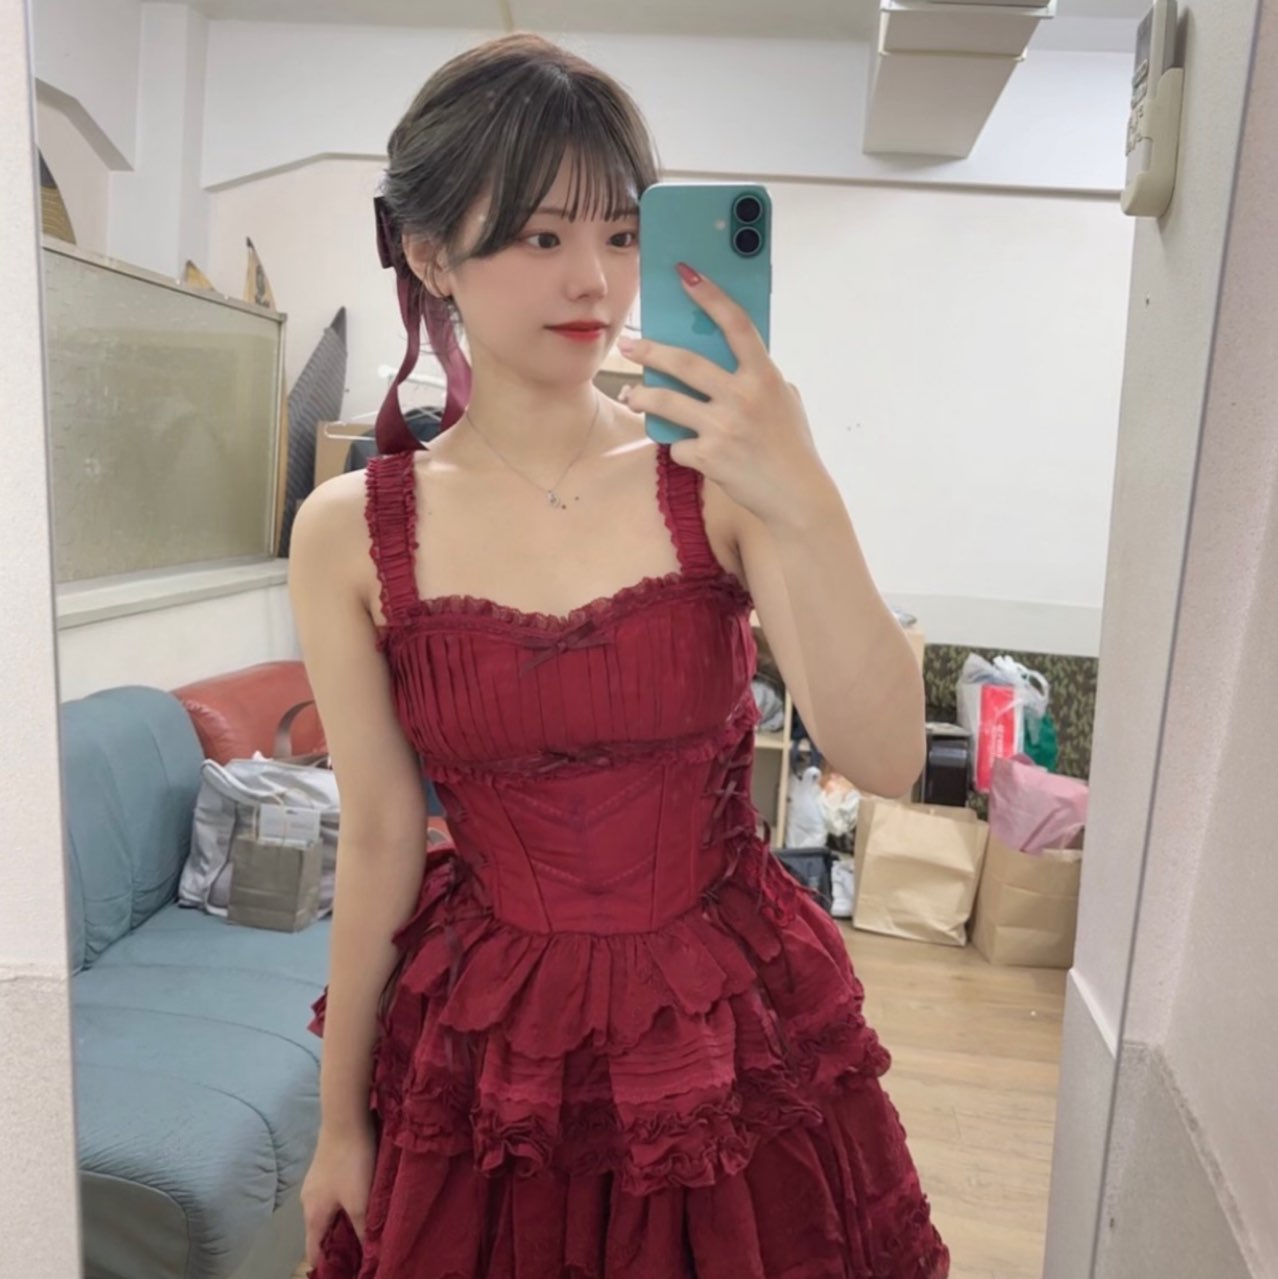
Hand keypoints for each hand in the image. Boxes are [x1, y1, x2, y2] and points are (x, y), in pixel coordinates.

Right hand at [300, 1118, 375, 1268]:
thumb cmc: (351, 1163)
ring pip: (326, 1212)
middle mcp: (308, 1201)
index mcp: (313, 1215)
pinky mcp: (325, 1167)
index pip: (313, 1251)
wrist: (345, 1119)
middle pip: (319, 1232)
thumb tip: (367, 1253)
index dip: (325, 1265)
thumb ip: (363, 1229)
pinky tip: (359, 1201)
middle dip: (335, 1244)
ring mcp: (315, 1182)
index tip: (341, 1271)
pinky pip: (331, 1196)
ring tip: (361, 1231)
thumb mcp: (360, 1201)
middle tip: (357, 1254)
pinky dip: (342, 1205)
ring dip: (340, 1223)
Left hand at [618, 264, 834, 527]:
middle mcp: (743, 397)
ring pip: (666, 402)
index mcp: (765, 376)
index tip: (686, 275)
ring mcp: (724, 428)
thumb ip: (760, 378)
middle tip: (629, 345)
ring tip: (631, 395)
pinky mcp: (709, 457)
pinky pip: (678, 444)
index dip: (710, 296)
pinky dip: (678, 446)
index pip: (736, 324)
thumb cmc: (792, 447)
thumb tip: (728, 359)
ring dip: (641, 396)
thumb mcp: (786, 401)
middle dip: (650, 351)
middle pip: (684, 362)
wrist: (796, 496)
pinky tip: (685, 449)